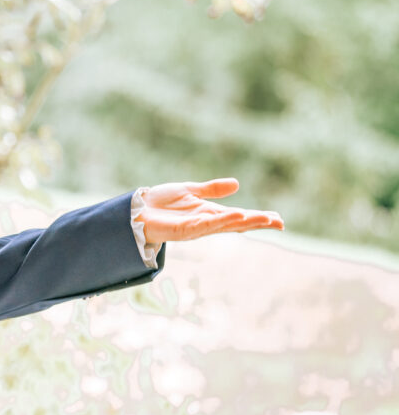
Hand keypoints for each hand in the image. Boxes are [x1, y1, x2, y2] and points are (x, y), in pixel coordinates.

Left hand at [139, 177, 283, 243]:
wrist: (135, 210)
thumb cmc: (160, 203)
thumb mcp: (189, 190)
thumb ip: (212, 190)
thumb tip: (237, 185)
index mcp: (209, 213)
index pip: (239, 216)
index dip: (258, 218)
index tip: (278, 219)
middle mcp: (205, 223)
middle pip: (237, 223)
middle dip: (258, 223)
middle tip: (280, 223)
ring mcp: (195, 228)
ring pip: (225, 225)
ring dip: (244, 222)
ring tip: (263, 218)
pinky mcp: (182, 230)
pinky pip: (204, 225)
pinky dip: (220, 221)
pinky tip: (235, 216)